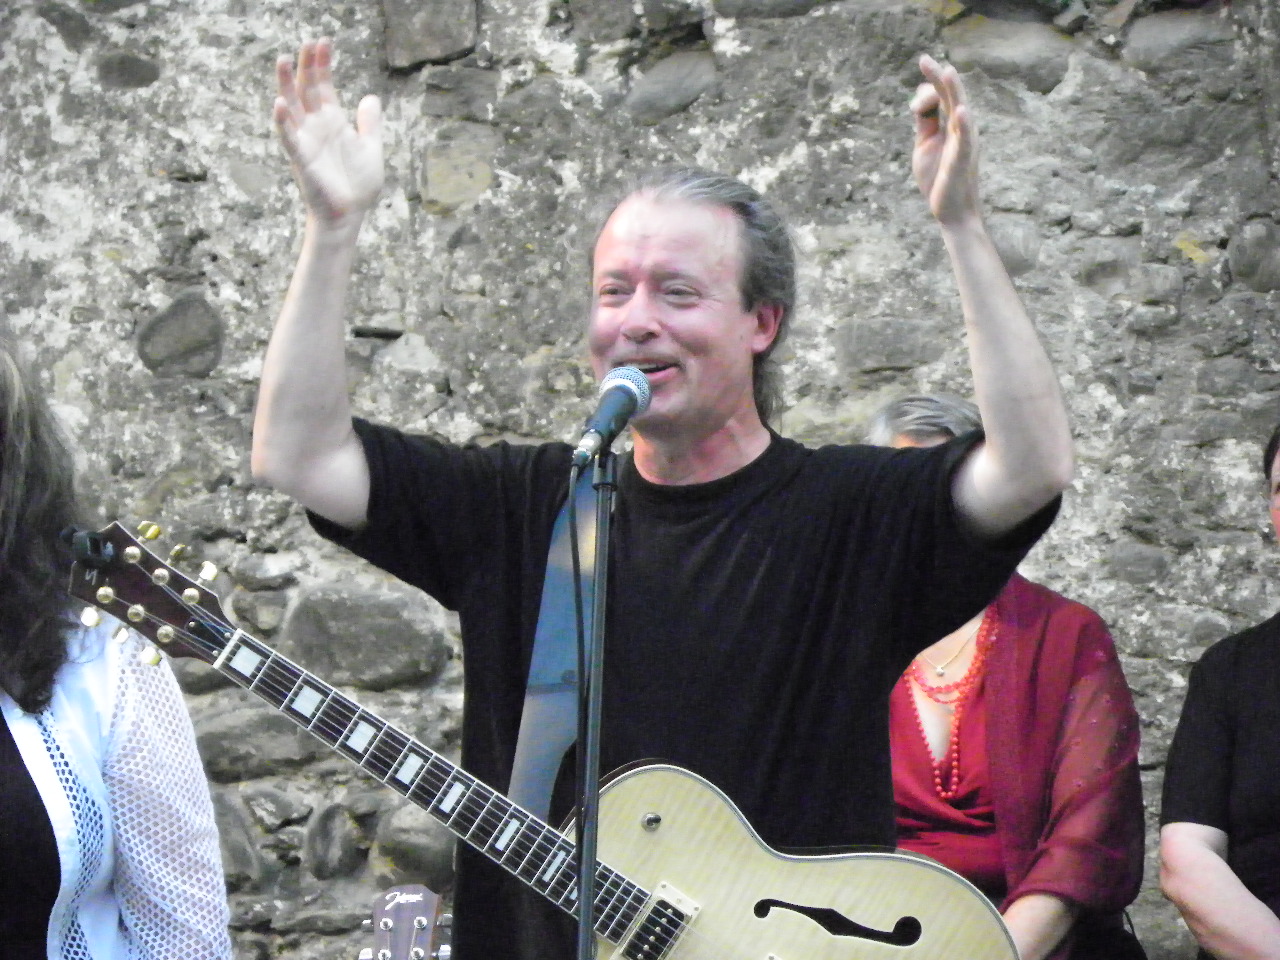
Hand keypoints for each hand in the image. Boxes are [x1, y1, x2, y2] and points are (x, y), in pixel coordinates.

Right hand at [274, 38, 383, 228]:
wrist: (350, 216)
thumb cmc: (357, 186)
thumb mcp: (371, 149)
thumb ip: (370, 124)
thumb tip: (370, 97)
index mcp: (332, 123)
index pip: (324, 86)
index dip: (323, 65)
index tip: (324, 42)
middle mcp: (316, 128)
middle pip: (307, 90)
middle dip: (306, 66)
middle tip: (307, 42)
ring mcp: (307, 142)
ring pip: (292, 108)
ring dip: (286, 85)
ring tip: (284, 60)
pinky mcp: (302, 161)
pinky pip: (289, 139)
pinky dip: (283, 122)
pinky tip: (279, 104)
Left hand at [911, 55, 979, 226]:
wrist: (950, 211)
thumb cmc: (939, 178)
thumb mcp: (925, 145)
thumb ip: (924, 122)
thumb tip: (919, 100)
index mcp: (951, 125)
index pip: (939, 98)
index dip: (924, 92)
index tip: (914, 105)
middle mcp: (961, 129)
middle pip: (950, 97)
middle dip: (937, 77)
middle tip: (924, 58)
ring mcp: (964, 143)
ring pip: (960, 111)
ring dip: (954, 91)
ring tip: (948, 72)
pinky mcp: (962, 160)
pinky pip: (965, 140)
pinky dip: (963, 124)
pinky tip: (960, 111)